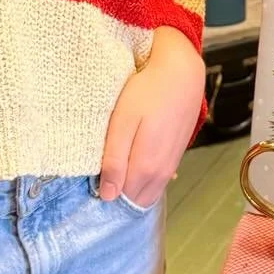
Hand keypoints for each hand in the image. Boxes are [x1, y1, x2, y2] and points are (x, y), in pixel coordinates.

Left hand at [98, 27, 205, 209]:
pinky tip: (135, 158)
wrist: (182, 74)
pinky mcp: (176, 155)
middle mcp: (161, 174)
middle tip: (102, 171)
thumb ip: (115, 161)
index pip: (121, 199)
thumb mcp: (122, 123)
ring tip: (117, 165)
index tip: (91, 179)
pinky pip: (158, 179)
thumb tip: (108, 196)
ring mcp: (171, 165)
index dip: (105, 192)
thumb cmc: (147, 93)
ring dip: (132, 186)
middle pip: (135, 199)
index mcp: (145, 168)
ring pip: (148, 191)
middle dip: (118, 193)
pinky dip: (144, 177)